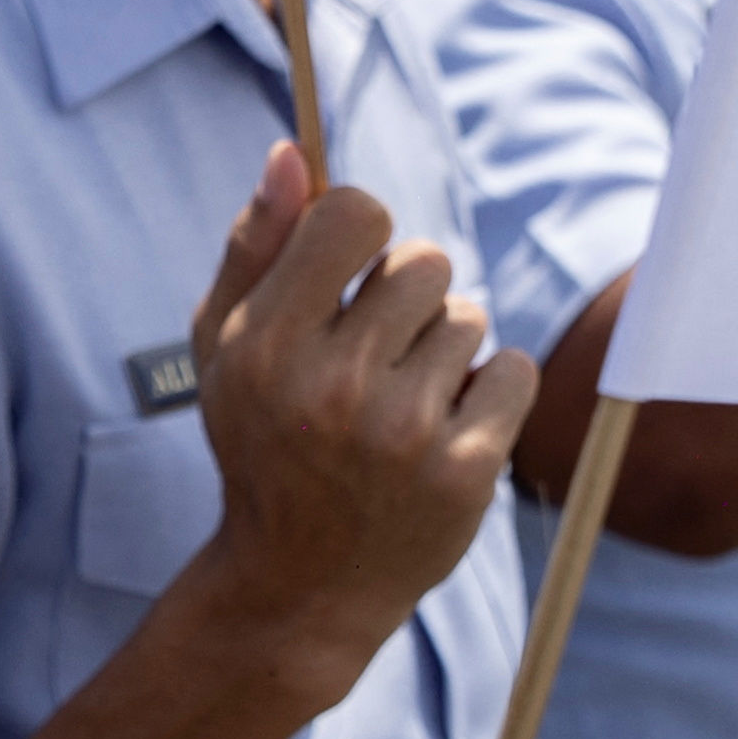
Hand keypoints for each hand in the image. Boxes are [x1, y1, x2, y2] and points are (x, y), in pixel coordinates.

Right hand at [184, 143, 535, 705]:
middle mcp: (333, 384)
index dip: (360, 232)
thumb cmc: (263, 441)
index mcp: (268, 342)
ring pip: (469, 318)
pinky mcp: (464, 473)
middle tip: (374, 354)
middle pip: (424, 260)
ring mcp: (403, 433)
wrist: (301, 586)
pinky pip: (512, 371)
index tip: (350, 270)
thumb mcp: (226, 343)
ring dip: (444, 349)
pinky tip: (444, 430)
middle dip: (406, 295)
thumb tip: (292, 151)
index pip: (354, 214)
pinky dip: (490, 393)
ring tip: (402, 402)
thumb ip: (256, 243)